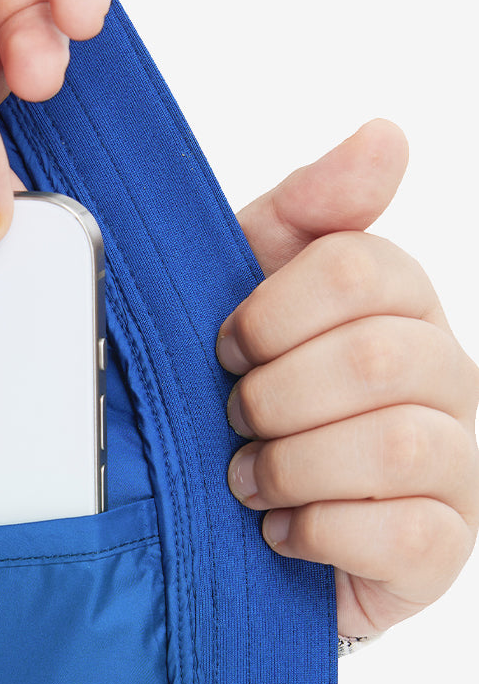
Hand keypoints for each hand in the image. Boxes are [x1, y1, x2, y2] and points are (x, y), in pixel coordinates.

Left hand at [218, 119, 478, 637]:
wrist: (244, 531)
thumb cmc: (255, 407)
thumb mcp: (254, 300)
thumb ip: (307, 215)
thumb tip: (388, 134)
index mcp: (403, 308)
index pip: (359, 268)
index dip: (272, 312)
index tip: (227, 348)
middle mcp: (448, 380)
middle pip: (378, 357)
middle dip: (276, 396)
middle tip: (235, 420)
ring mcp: (457, 467)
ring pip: (396, 445)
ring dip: (292, 466)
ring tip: (247, 481)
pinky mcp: (443, 548)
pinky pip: (402, 533)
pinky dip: (317, 531)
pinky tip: (280, 531)